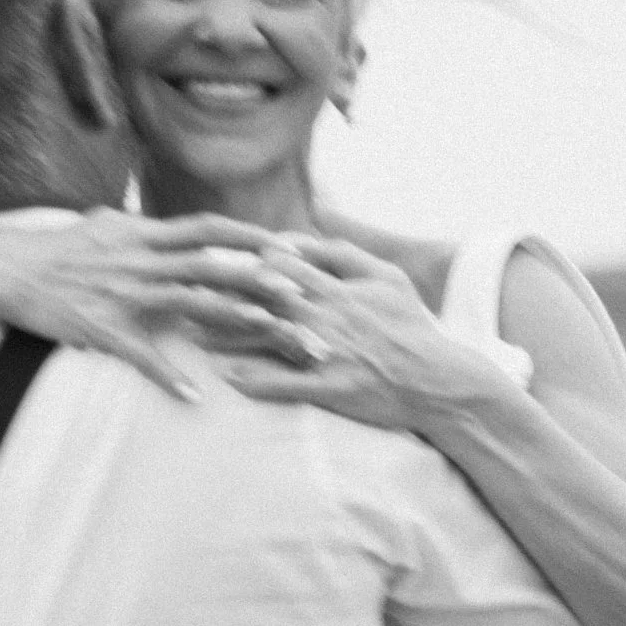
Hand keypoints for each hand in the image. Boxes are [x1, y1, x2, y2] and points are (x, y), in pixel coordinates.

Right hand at [0, 212, 318, 397]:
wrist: (7, 267)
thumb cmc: (58, 248)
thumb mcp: (106, 226)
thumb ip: (147, 230)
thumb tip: (175, 228)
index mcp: (146, 234)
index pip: (210, 229)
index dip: (253, 239)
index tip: (292, 250)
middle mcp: (143, 260)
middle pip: (217, 269)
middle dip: (265, 286)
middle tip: (307, 305)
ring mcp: (126, 295)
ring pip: (195, 306)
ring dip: (242, 323)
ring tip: (280, 338)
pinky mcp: (103, 329)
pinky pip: (141, 356)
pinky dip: (167, 375)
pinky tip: (195, 395)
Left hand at [211, 237, 503, 436]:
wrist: (439, 381)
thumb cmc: (413, 328)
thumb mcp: (389, 279)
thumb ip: (346, 254)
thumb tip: (302, 237)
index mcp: (341, 286)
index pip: (285, 264)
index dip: (245, 257)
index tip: (209, 252)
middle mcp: (331, 314)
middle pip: (269, 295)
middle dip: (225, 289)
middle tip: (185, 285)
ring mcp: (331, 351)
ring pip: (271, 337)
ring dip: (229, 336)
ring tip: (192, 334)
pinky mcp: (333, 388)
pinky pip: (288, 385)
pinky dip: (257, 382)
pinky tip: (226, 380)